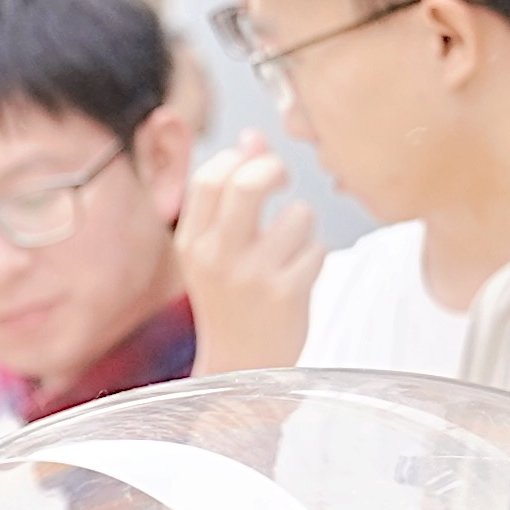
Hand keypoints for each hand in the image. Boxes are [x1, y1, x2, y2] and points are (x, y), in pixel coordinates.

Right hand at [174, 138, 323, 374]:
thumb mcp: (216, 249)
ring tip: (289, 254)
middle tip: (283, 182)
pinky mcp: (286, 294)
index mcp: (191, 242)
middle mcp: (216, 256)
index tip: (255, 168)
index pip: (211, 175)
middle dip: (275, 170)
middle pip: (249, 181)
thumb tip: (253, 137)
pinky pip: (317, 249)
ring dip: (304, 229)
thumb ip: (230, 192)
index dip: (240, 159)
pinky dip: (315, 258)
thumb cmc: (231, 303)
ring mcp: (251, 276)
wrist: (240, 372)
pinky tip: (298, 279)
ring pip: (298, 215)